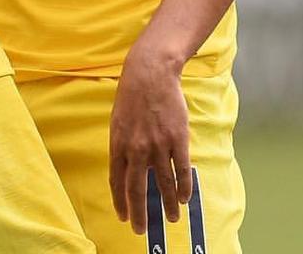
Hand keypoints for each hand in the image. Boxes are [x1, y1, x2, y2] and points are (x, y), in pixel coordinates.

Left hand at [109, 43, 191, 234]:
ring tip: (172, 218)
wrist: (150, 73)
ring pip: (163, 184)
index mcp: (118, 143)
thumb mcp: (118, 120)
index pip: (117, 181)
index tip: (124, 217)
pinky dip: (184, 187)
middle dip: (140, 213)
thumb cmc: (132, 94)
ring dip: (168, 204)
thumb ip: (122, 145)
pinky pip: (181, 170)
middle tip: (141, 230)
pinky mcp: (177, 139)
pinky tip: (185, 198)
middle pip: (137, 189)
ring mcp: (158, 144)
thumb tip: (127, 169)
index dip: (120, 201)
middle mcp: (136, 148)